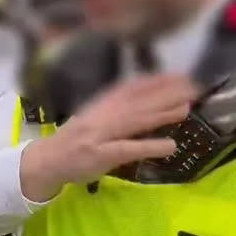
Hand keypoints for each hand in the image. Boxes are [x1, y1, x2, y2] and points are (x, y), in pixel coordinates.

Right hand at [20, 74, 197, 201]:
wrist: (45, 160)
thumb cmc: (72, 141)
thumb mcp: (91, 120)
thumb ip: (113, 110)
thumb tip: (141, 100)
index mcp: (97, 107)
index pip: (127, 89)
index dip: (152, 81)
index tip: (175, 75)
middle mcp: (99, 116)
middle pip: (136, 103)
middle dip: (163, 94)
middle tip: (190, 86)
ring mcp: (99, 135)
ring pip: (134, 121)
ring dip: (161, 115)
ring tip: (186, 109)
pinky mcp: (100, 155)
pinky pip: (127, 149)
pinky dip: (148, 146)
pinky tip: (169, 146)